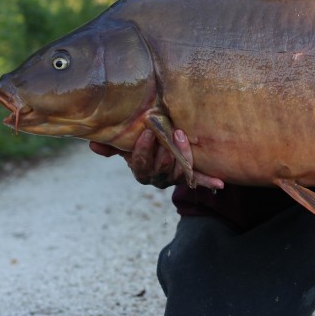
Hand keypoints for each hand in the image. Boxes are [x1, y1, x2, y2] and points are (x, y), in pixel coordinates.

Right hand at [89, 129, 224, 189]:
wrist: (159, 147)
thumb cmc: (139, 141)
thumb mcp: (123, 143)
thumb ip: (110, 144)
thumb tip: (94, 144)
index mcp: (141, 171)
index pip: (140, 164)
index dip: (142, 151)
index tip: (146, 134)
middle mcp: (158, 178)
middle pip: (161, 168)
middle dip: (164, 150)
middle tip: (168, 131)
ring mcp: (174, 177)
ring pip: (179, 170)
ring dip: (182, 153)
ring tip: (181, 135)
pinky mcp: (189, 174)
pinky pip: (199, 179)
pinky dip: (209, 181)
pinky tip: (221, 184)